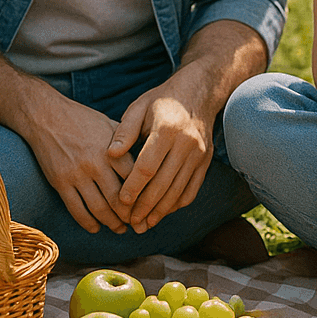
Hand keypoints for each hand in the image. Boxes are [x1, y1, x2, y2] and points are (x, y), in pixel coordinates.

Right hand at [16, 93, 135, 234]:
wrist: (46, 116)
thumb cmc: (83, 120)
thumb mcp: (110, 126)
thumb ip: (127, 145)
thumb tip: (147, 162)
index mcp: (112, 149)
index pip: (135, 180)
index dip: (144, 197)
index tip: (150, 206)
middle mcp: (96, 164)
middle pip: (119, 199)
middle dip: (131, 216)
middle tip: (138, 225)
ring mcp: (77, 175)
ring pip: (99, 209)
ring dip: (112, 223)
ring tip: (120, 229)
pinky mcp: (60, 183)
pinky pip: (77, 210)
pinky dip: (88, 223)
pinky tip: (96, 227)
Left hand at [110, 80, 213, 233]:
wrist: (198, 93)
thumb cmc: (161, 101)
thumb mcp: (139, 107)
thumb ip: (124, 131)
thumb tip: (110, 154)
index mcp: (167, 129)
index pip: (148, 166)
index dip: (133, 187)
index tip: (121, 201)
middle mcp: (187, 143)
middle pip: (164, 184)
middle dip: (145, 206)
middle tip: (130, 222)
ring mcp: (199, 154)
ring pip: (178, 191)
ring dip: (161, 211)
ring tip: (144, 224)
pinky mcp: (205, 162)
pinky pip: (192, 190)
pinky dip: (177, 205)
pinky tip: (162, 212)